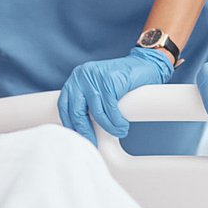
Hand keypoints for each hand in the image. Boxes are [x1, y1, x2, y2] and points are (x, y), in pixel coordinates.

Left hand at [57, 47, 173, 144]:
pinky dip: (117, 122)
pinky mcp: (109, 81)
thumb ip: (87, 101)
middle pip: (76, 111)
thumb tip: (82, 129)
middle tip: (93, 143)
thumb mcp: (97, 89)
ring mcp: (95, 78)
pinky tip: (122, 126)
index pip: (64, 105)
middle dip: (85, 131)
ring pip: (96, 113)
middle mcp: (81, 76)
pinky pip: (110, 110)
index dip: (69, 124)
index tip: (77, 137)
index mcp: (75, 78)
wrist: (143, 64)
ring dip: (108, 128)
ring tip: (119, 132)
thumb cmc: (120, 80)